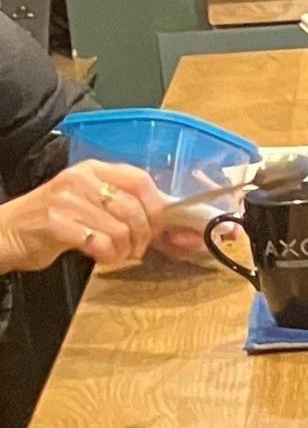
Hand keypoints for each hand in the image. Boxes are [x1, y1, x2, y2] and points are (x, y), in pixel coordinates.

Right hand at [0, 160, 166, 273]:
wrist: (6, 232)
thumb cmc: (55, 220)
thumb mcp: (89, 203)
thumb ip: (123, 206)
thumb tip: (170, 225)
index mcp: (94, 169)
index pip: (141, 180)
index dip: (157, 207)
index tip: (158, 228)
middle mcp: (81, 179)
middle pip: (134, 208)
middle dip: (144, 235)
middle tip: (137, 249)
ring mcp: (67, 200)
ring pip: (120, 228)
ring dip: (126, 249)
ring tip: (118, 255)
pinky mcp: (56, 224)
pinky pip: (100, 242)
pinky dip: (109, 256)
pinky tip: (103, 258)